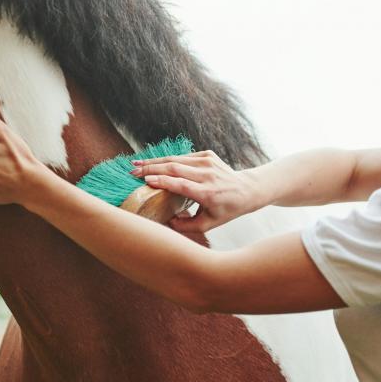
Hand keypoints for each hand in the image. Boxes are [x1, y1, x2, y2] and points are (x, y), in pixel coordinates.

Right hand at [131, 151, 264, 231]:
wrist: (247, 190)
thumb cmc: (226, 210)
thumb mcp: (208, 224)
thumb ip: (185, 226)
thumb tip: (166, 221)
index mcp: (208, 193)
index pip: (181, 184)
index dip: (162, 181)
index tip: (145, 181)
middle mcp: (208, 175)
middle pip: (175, 168)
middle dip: (151, 169)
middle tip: (132, 172)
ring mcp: (208, 162)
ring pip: (176, 159)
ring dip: (154, 161)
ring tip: (136, 164)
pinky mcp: (207, 155)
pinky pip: (182, 157)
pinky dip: (166, 159)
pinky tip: (152, 162)